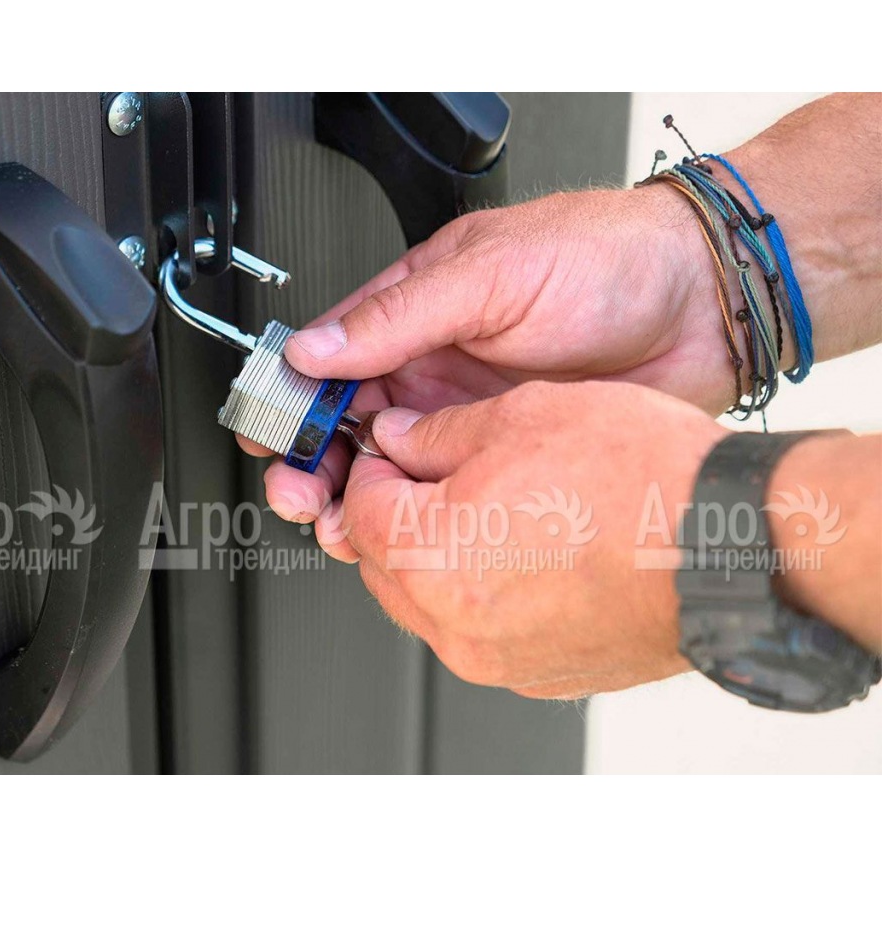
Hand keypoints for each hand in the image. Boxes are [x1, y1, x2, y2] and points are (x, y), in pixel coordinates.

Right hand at [249, 182, 734, 524]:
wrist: (704, 302)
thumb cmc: (608, 259)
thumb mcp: (492, 274)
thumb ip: (398, 315)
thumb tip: (315, 348)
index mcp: (416, 307)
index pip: (329, 356)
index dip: (290, 396)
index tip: (269, 432)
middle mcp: (434, 362)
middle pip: (346, 420)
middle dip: (312, 459)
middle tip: (302, 491)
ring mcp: (467, 411)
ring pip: (387, 463)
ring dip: (355, 494)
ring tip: (339, 522)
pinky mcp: (505, 451)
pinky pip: (443, 487)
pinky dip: (413, 512)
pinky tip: (400, 527)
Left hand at [332, 380, 725, 697]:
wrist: (733, 543)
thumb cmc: (641, 481)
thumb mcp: (521, 417)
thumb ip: (437, 434)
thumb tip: (401, 440)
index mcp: (433, 556)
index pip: (358, 508)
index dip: (372, 468)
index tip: (394, 451)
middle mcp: (456, 625)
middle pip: (383, 563)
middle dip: (396, 515)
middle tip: (434, 476)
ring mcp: (497, 660)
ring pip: (427, 603)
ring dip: (435, 556)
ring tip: (487, 509)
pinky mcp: (538, 675)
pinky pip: (479, 632)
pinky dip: (481, 593)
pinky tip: (523, 551)